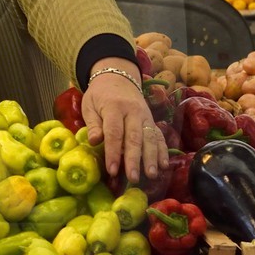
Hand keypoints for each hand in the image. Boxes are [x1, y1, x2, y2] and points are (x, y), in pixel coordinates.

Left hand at [81, 65, 165, 184]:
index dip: (114, 152)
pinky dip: (162, 151)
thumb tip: (95, 141)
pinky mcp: (152, 120)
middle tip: (133, 178)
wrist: (118, 77)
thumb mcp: (89, 105)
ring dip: (152, 158)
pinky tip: (164, 165)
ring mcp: (145, 116)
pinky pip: (159, 136)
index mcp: (114, 107)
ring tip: (152, 175)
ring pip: (150, 138)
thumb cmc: (100, 95)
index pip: (114, 133)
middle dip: (134, 159)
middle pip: (135, 138)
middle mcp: (133, 112)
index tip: (112, 170)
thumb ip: (93, 123)